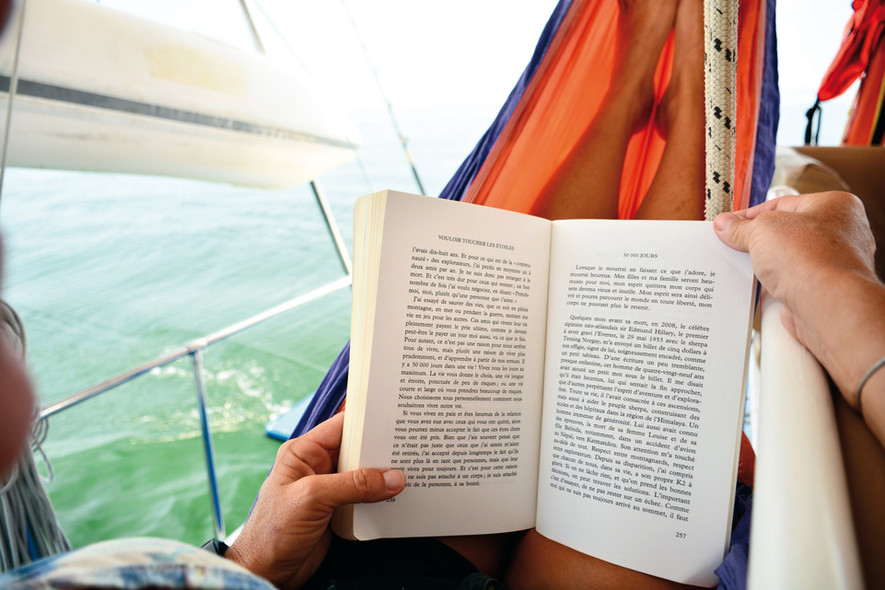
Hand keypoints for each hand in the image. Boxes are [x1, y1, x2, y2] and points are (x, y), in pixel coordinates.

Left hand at [226, 413, 405, 588]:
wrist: (265, 572)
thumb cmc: (273, 531)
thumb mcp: (313, 498)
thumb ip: (354, 485)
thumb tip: (393, 478)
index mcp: (303, 452)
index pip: (341, 426)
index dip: (366, 420)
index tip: (394, 416)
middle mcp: (317, 466)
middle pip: (357, 449)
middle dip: (381, 449)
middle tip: (410, 445)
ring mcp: (328, 488)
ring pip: (364, 473)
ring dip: (384, 474)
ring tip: (412, 468)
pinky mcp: (338, 510)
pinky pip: (365, 496)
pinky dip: (381, 496)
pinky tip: (400, 494)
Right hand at [713, 191, 876, 335]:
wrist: (826, 306)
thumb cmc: (812, 259)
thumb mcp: (762, 230)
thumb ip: (741, 227)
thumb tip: (727, 224)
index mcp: (836, 206)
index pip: (783, 205)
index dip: (752, 214)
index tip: (731, 224)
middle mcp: (841, 234)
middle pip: (786, 233)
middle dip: (760, 241)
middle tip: (737, 244)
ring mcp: (833, 265)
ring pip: (788, 260)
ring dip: (768, 266)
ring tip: (752, 267)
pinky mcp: (823, 291)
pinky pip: (791, 284)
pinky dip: (774, 287)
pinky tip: (763, 287)